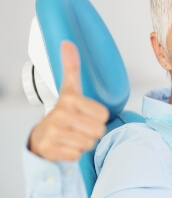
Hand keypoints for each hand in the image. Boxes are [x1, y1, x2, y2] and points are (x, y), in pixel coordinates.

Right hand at [28, 41, 108, 160]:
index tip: (85, 113)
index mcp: (69, 100)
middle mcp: (59, 116)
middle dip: (92, 131)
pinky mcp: (50, 149)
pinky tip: (66, 145)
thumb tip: (68, 43)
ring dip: (84, 142)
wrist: (42, 135)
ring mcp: (53, 133)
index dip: (98, 117)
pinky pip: (77, 154)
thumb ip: (71, 67)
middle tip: (80, 126)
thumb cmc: (63, 112)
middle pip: (98, 130)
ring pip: (89, 143)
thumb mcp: (69, 88)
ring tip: (73, 135)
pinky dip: (74, 152)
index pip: (103, 115)